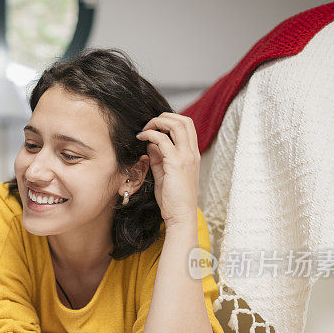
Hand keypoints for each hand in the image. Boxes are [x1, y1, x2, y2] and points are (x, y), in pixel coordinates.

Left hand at [136, 113, 199, 228]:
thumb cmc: (173, 199)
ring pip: (176, 125)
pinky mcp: (176, 164)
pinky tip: (141, 139)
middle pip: (183, 120)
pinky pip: (163, 140)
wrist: (180, 216)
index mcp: (192, 155)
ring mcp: (186, 157)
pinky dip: (150, 135)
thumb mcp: (165, 174)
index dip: (170, 120)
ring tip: (144, 130)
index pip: (186, 126)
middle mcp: (192, 153)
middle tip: (147, 125)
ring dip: (157, 122)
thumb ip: (159, 158)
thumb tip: (150, 143)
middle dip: (163, 117)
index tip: (153, 127)